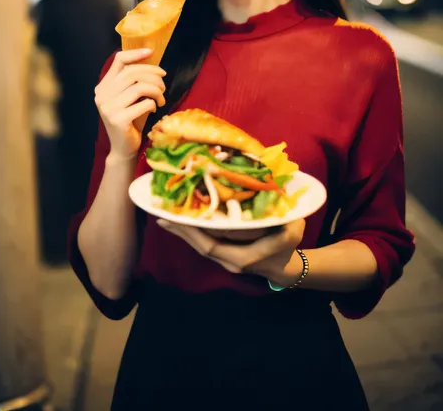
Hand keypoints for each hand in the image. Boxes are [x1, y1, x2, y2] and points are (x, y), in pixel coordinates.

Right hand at [94, 48, 165, 159]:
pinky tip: (154, 110)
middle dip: (154, 76)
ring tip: (161, 99)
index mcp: (103, 86)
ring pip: (140, 87)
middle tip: (164, 85)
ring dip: (157, 91)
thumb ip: (134, 81)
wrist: (124, 148)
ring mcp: (108, 107)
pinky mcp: (118, 119)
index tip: (151, 52)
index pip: (119, 61)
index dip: (136, 54)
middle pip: (133, 73)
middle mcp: (102, 95)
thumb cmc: (131, 120)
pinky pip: (144, 103)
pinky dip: (154, 104)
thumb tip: (152, 61)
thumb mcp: (131, 97)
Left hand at [157, 218, 305, 283]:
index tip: (186, 214)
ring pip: (201, 247)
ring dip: (184, 234)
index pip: (218, 242)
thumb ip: (282, 214)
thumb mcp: (292, 228)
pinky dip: (192, 235)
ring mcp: (227, 262)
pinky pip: (205, 246)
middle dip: (183, 231)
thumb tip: (270, 189)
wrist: (286, 267)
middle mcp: (233, 262)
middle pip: (203, 246)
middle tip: (163, 216)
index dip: (201, 229)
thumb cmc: (289, 244)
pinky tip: (181, 224)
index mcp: (248, 256)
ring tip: (166, 218)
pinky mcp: (224, 258)